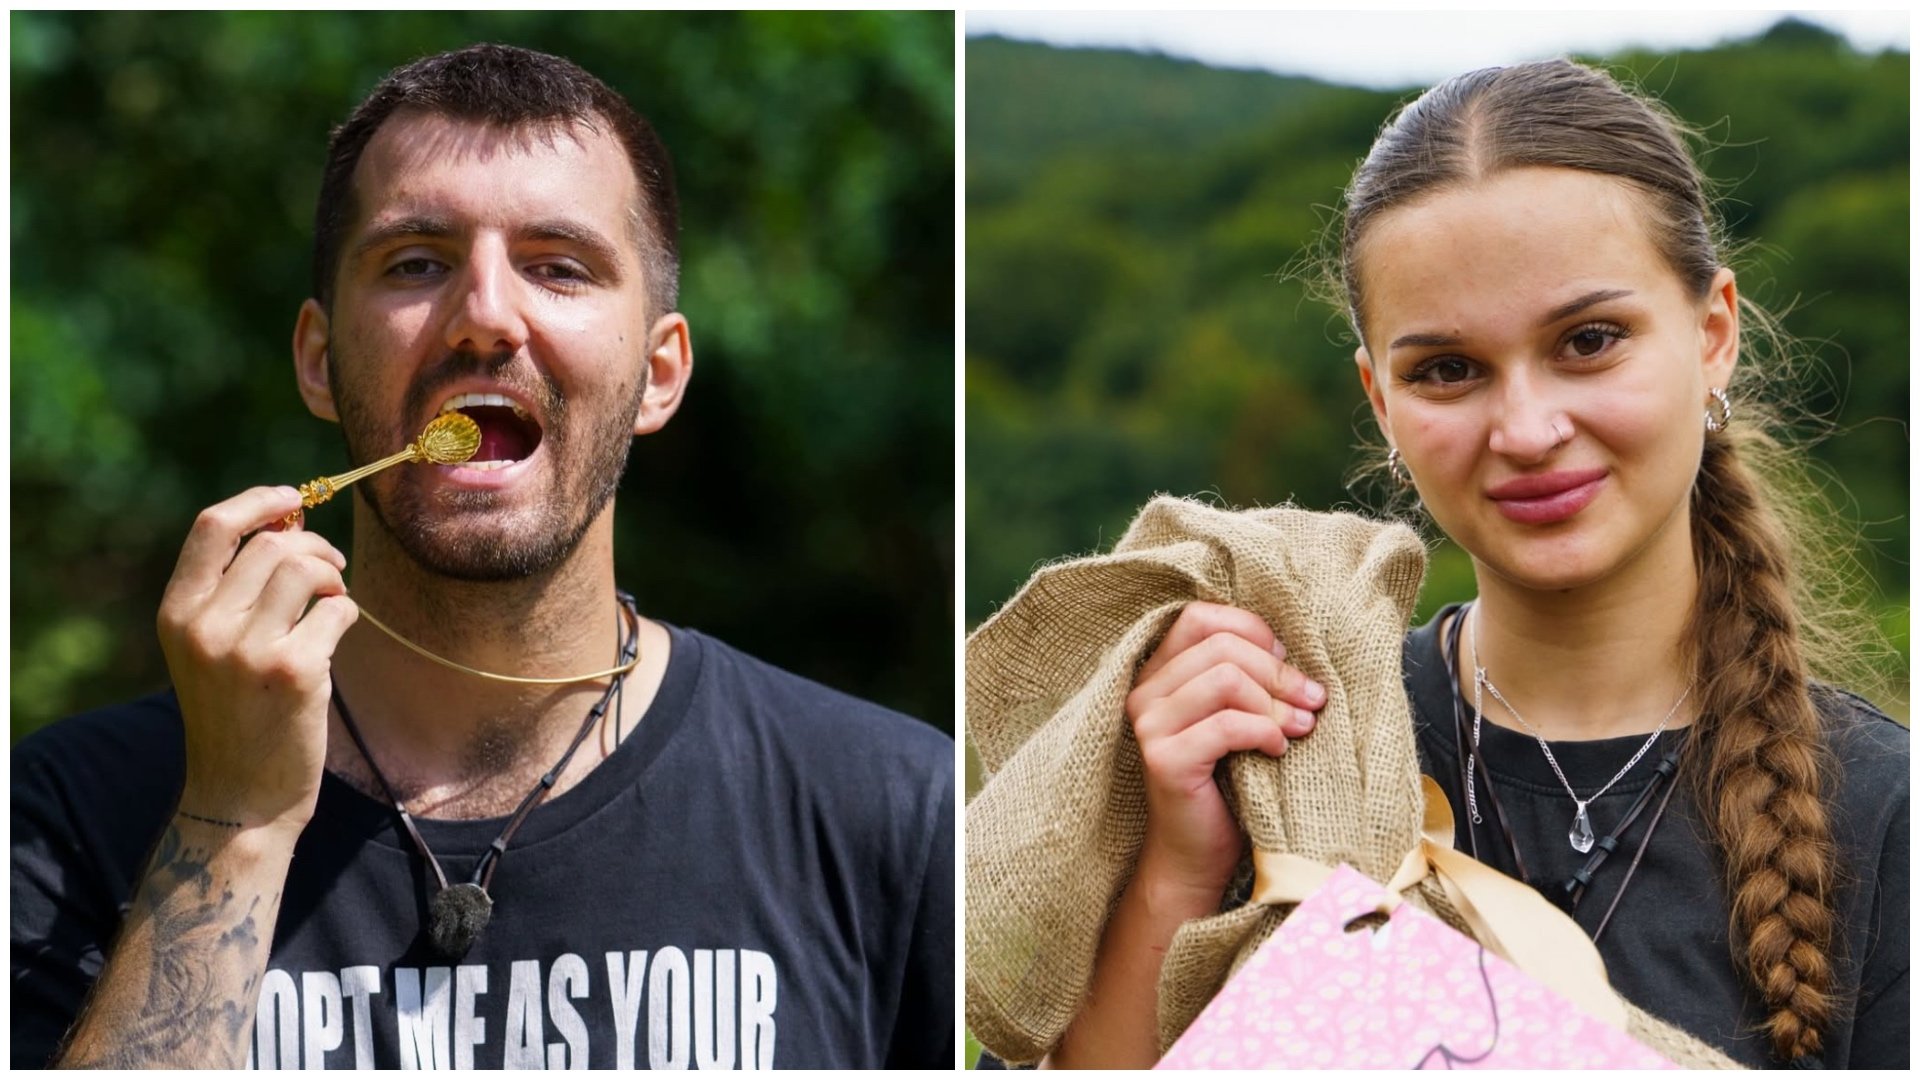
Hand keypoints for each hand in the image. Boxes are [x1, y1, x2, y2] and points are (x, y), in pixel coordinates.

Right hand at [156, 486, 357, 834]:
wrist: (239, 796)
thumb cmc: (234, 715)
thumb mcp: (207, 649)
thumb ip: (232, 591)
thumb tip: (287, 522)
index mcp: (177, 614)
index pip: (212, 527)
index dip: (259, 501)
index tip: (292, 499)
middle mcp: (205, 626)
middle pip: (272, 543)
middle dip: (313, 546)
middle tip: (329, 570)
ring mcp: (248, 649)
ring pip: (305, 569)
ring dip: (331, 577)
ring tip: (331, 601)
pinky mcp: (294, 671)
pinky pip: (337, 609)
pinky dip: (345, 615)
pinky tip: (334, 641)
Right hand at [1126, 601, 1325, 896]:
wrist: (1196, 857)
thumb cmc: (1226, 784)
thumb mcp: (1238, 717)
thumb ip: (1248, 678)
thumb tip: (1294, 650)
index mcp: (1159, 673)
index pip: (1202, 617)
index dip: (1252, 630)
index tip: (1287, 663)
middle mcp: (1144, 693)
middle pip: (1222, 647)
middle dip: (1279, 672)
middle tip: (1313, 700)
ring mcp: (1149, 726)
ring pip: (1224, 679)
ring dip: (1276, 702)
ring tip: (1300, 727)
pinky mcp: (1164, 759)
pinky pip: (1226, 725)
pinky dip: (1264, 732)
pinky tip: (1278, 750)